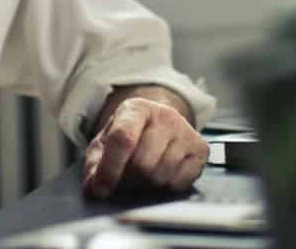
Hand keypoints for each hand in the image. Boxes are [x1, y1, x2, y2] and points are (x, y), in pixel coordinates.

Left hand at [82, 95, 208, 197]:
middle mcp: (165, 115)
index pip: (123, 138)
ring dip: (148, 184)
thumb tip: (94, 188)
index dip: (110, 168)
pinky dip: (167, 187)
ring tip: (144, 173)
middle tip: (127, 175)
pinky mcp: (201, 148)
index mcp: (136, 108)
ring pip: (161, 175)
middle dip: (130, 178)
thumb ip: (95, 165)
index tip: (101, 188)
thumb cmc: (130, 136)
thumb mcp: (105, 144)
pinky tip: (163, 173)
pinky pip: (180, 182)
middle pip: (142, 163)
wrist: (159, 124)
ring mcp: (185, 130)